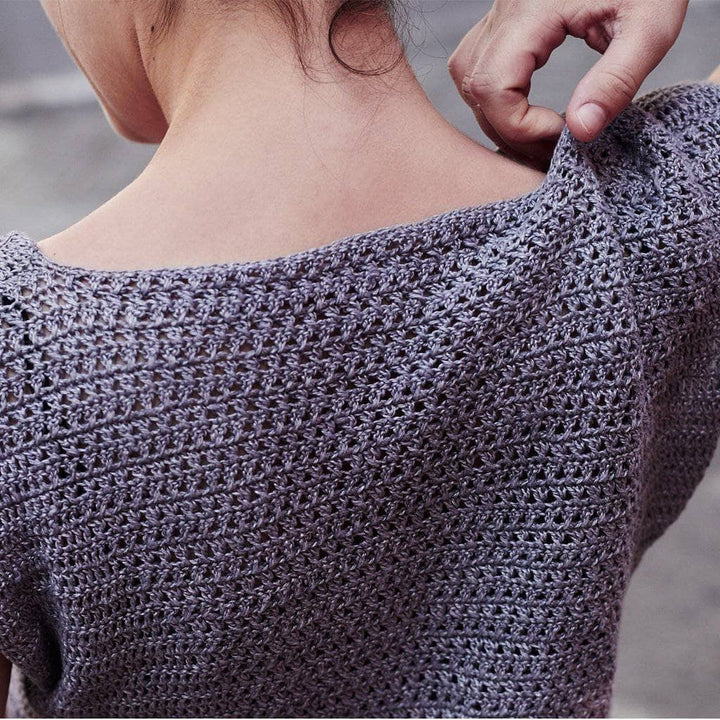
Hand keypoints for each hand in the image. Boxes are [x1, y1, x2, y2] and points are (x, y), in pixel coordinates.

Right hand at [447, 0, 689, 170]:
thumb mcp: (651, 28)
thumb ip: (617, 82)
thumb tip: (580, 132)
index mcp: (532, 8)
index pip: (494, 87)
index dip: (522, 127)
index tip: (565, 132)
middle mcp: (505, 8)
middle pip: (476, 89)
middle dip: (512, 131)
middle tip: (556, 144)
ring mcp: (500, 11)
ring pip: (469, 79)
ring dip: (498, 116)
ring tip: (541, 131)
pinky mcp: (505, 17)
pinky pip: (478, 64)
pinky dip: (496, 96)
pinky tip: (529, 106)